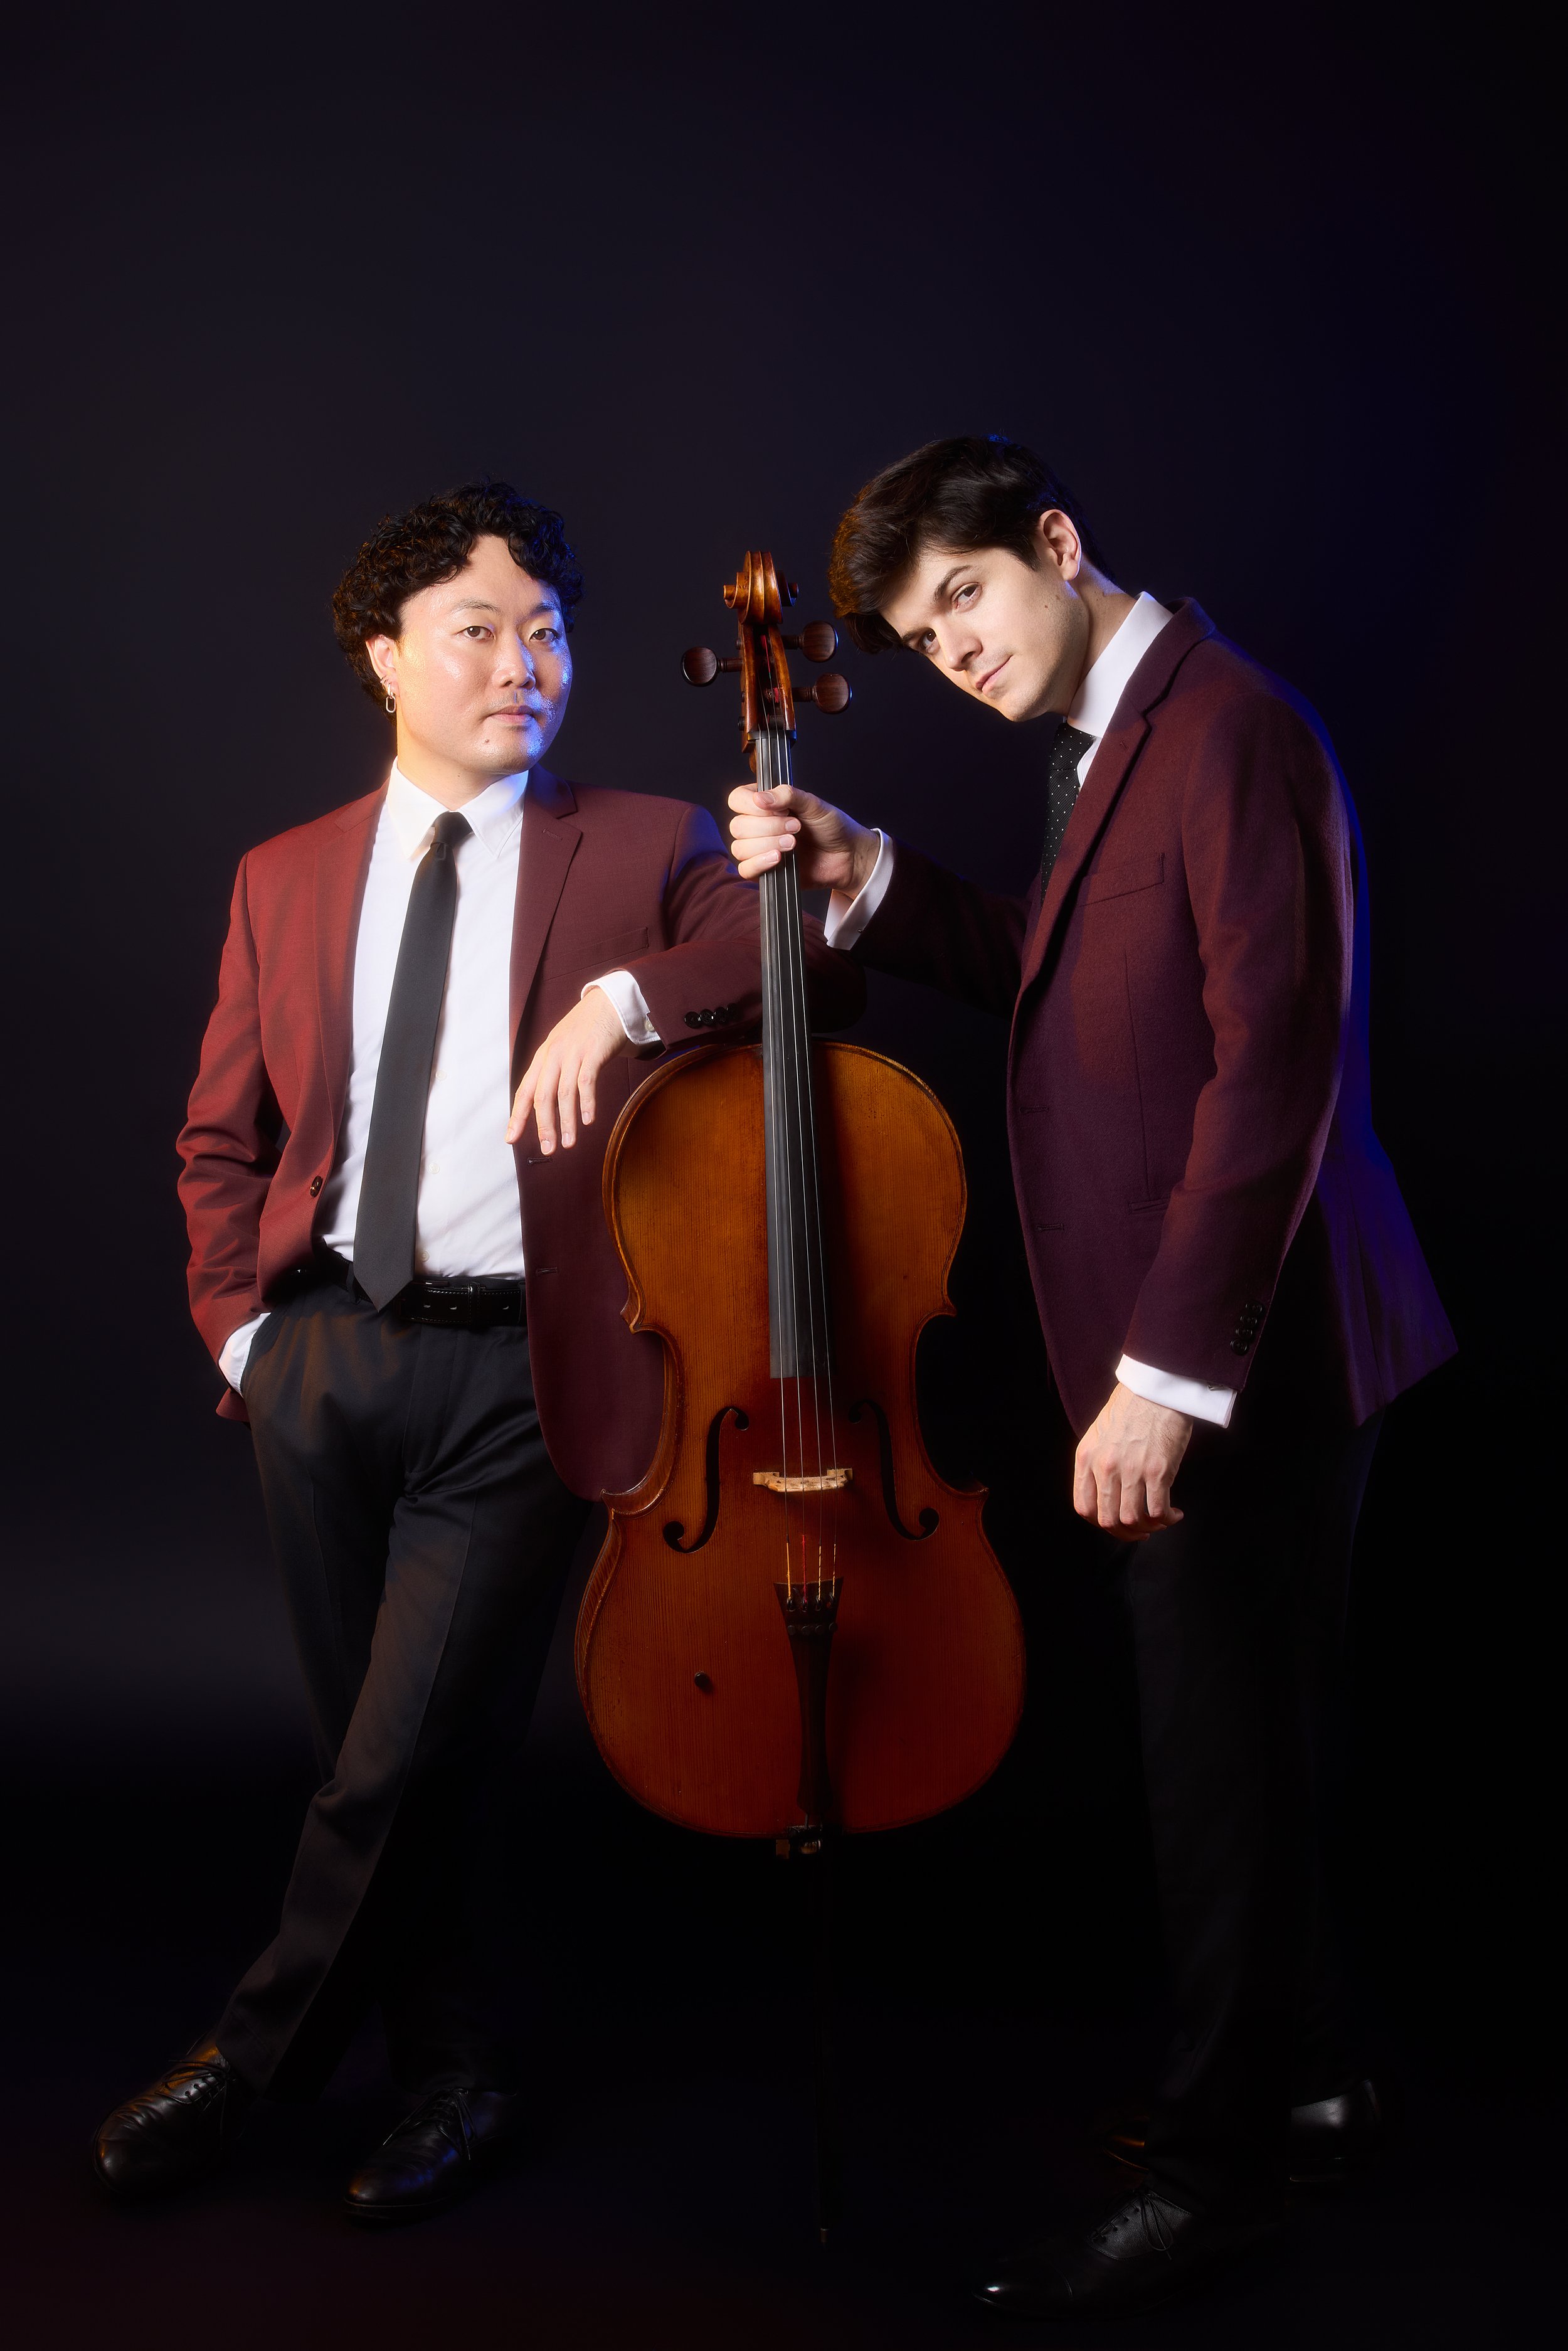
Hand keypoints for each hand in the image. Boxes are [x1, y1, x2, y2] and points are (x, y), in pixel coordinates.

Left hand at [506, 986, 626, 1154]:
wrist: (610, 1002)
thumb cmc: (587, 1030)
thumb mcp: (563, 1048)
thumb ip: (555, 1071)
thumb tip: (549, 1104)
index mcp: (543, 1057)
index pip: (524, 1091)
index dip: (517, 1117)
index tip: (511, 1138)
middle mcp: (553, 1055)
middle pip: (541, 1096)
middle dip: (543, 1126)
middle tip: (547, 1150)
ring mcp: (572, 1053)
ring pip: (563, 1093)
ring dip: (566, 1121)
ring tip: (568, 1143)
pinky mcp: (592, 1051)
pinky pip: (586, 1081)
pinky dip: (586, 1103)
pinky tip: (587, 1120)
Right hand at [726, 781, 878, 894]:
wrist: (847, 856)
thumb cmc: (832, 827)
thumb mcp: (813, 804)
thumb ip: (788, 795)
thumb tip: (760, 797)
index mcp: (764, 804)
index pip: (737, 799)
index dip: (751, 805)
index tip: (777, 809)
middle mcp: (757, 825)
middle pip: (738, 826)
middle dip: (768, 827)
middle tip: (796, 827)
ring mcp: (759, 849)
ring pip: (740, 848)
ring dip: (767, 844)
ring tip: (793, 843)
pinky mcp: (764, 871)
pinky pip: (745, 870)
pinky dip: (760, 863)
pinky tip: (779, 858)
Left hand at [1073, 1383, 1192, 1541]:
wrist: (1157, 1388)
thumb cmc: (1132, 1407)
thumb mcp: (1100, 1433)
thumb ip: (1097, 1462)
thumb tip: (1105, 1493)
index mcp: (1086, 1458)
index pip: (1084, 1508)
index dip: (1101, 1523)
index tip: (1116, 1524)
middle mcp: (1105, 1467)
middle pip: (1108, 1520)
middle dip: (1126, 1533)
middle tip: (1142, 1530)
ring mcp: (1131, 1470)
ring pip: (1133, 1520)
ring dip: (1149, 1528)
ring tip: (1161, 1520)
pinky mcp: (1158, 1471)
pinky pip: (1158, 1511)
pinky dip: (1167, 1519)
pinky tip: (1175, 1514)